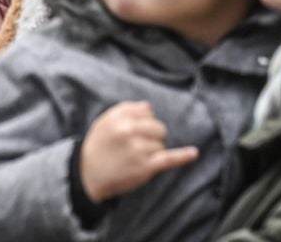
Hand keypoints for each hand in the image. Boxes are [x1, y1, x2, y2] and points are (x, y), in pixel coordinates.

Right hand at [78, 102, 197, 203]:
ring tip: (136, 158)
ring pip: (160, 144)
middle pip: (158, 128)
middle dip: (153, 137)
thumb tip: (149, 106)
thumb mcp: (104, 123)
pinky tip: (193, 153)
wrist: (87, 174)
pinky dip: (182, 156)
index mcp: (118, 118)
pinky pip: (168, 158)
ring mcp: (138, 149)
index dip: (144, 122)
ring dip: (153, 152)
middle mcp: (128, 131)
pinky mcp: (145, 166)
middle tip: (138, 147)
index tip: (137, 131)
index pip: (147, 113)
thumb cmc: (98, 147)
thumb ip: (125, 110)